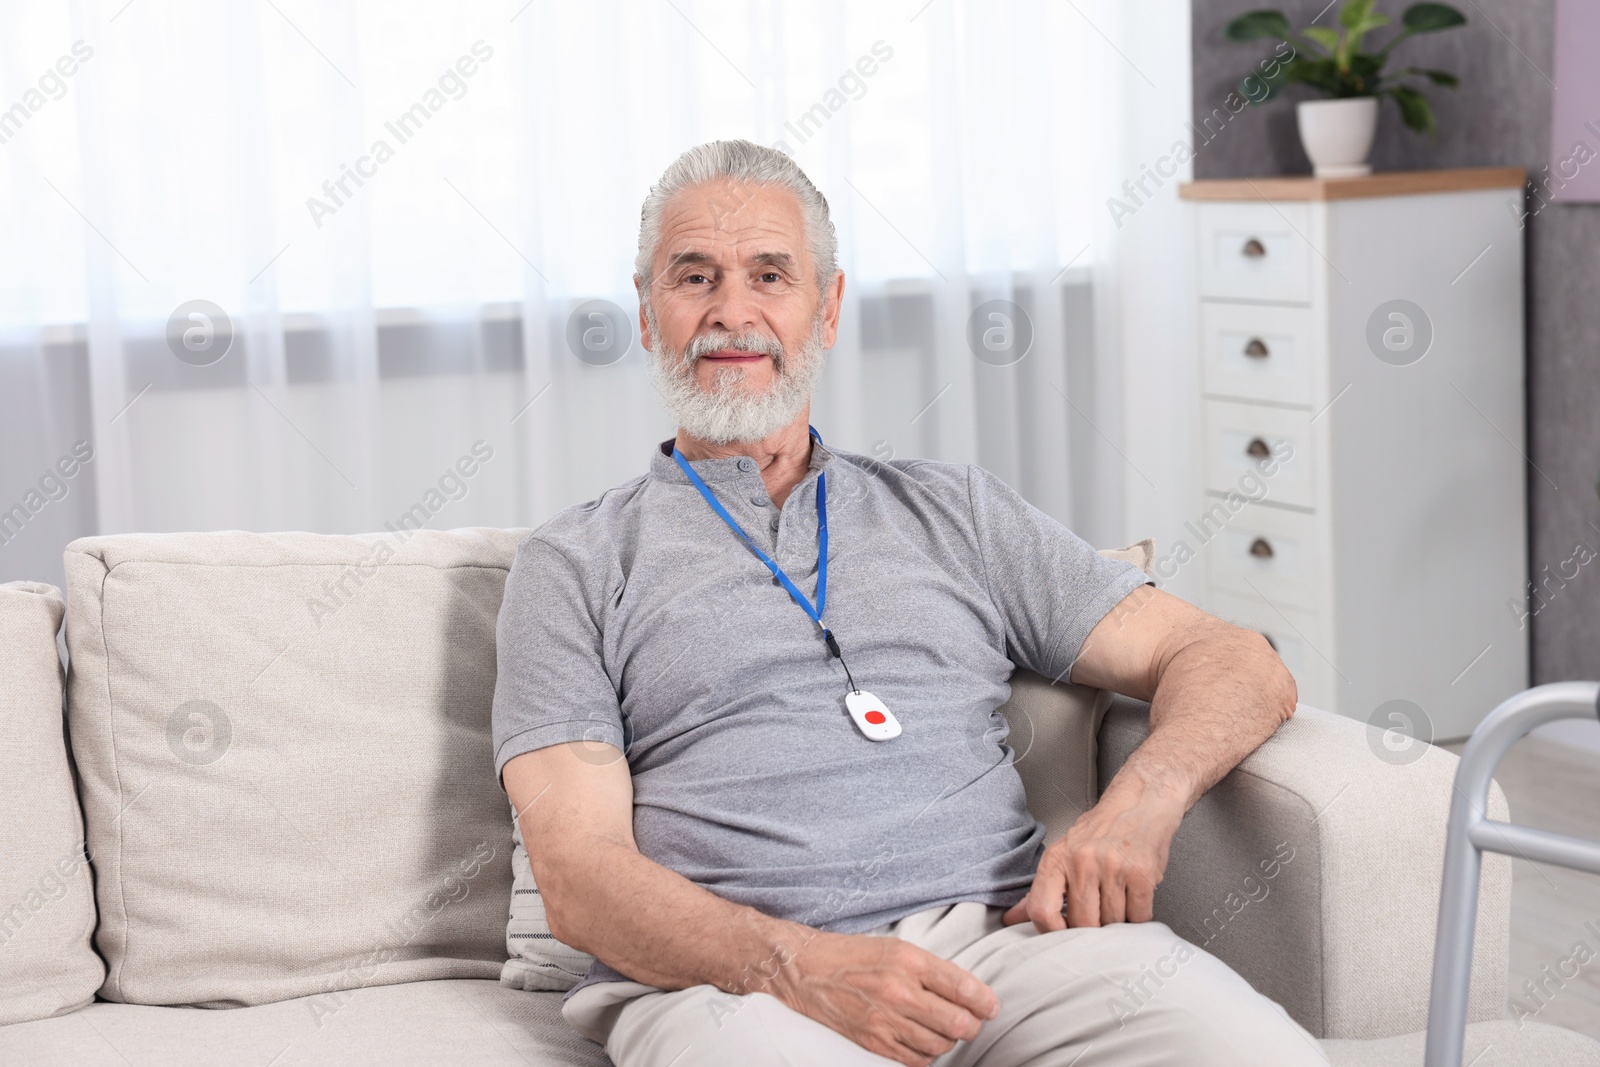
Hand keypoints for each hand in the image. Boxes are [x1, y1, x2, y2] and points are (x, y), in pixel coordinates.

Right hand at [767, 930, 998, 1065]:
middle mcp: (899, 991)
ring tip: (943, 1029)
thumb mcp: (896, 948)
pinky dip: (926, 1055)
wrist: (807, 970)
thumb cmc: (853, 955)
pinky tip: (922, 1041)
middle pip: (958, 1023)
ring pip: (940, 1045)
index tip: (991, 1006)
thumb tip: (968, 992)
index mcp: (908, 960)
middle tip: (972, 1021)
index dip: (985, 1001)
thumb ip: (931, 969)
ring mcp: (885, 1020)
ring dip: (949, 1041)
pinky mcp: (873, 1042)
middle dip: (972, 1025)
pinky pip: (916, 1060)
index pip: (963, 987)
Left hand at [1002, 787, 1181, 930]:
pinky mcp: (1142, 874)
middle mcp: (1081, 862)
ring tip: (1120, 898)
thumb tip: (1012, 918)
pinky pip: (1138, 917)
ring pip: (1112, 923)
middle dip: (1093, 928)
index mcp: (1057, 858)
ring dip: (1118, 921)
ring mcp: (1112, 867)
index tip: (1065, 936)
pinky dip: (1139, 915)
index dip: (1052, 933)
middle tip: (1101, 914)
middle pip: (1082, 923)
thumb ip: (1041, 889)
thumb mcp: (1064, 852)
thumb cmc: (1101, 831)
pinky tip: (1136, 898)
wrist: (1140, 802)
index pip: (1042, 910)